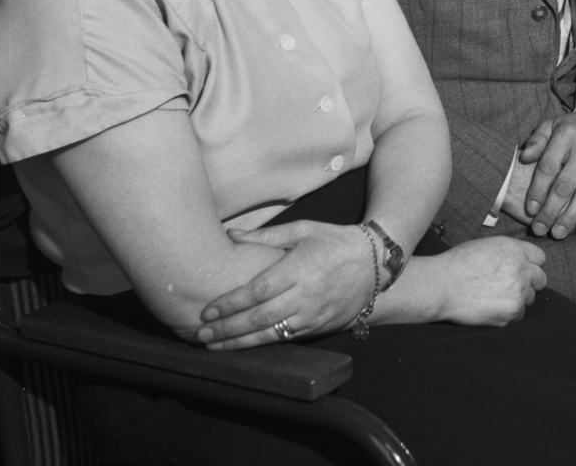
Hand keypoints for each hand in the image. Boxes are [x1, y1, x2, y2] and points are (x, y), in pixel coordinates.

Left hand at [195, 221, 373, 349]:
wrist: (375, 264)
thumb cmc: (334, 241)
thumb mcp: (304, 229)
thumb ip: (266, 234)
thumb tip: (232, 235)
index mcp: (300, 268)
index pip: (258, 291)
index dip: (230, 303)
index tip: (207, 310)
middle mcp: (305, 296)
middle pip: (259, 318)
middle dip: (227, 329)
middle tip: (200, 334)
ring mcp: (312, 316)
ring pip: (270, 335)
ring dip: (239, 343)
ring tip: (213, 346)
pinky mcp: (318, 328)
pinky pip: (285, 339)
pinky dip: (262, 344)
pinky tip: (242, 346)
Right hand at [428, 238, 546, 325]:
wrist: (442, 286)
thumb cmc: (458, 264)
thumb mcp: (486, 246)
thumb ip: (508, 253)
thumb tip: (519, 261)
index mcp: (514, 249)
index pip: (539, 257)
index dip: (531, 264)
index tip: (523, 270)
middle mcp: (521, 269)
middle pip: (541, 278)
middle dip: (530, 282)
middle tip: (512, 286)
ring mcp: (518, 292)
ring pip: (531, 298)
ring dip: (519, 298)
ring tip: (496, 297)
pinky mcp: (512, 312)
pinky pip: (520, 315)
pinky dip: (509, 313)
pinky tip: (492, 307)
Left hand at [510, 107, 575, 239]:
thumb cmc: (572, 129)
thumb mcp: (551, 126)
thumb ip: (536, 141)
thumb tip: (524, 158)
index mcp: (566, 134)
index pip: (548, 167)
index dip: (537, 190)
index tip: (530, 210)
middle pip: (565, 185)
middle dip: (551, 211)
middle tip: (539, 230)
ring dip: (571, 217)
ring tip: (558, 233)